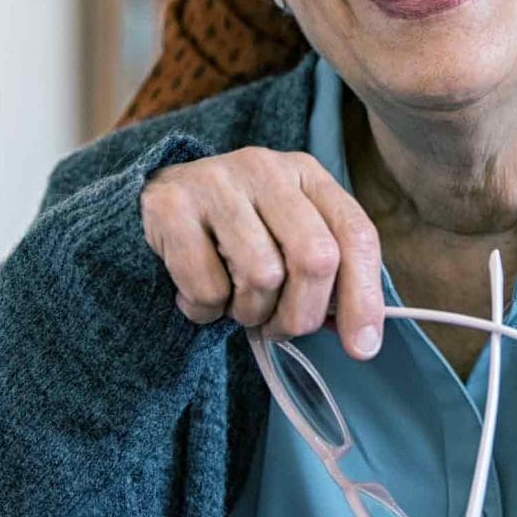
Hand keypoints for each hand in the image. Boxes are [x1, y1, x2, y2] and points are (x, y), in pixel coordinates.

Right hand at [141, 148, 385, 357]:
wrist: (153, 204)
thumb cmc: (235, 232)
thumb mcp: (287, 238)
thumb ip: (327, 276)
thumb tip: (362, 339)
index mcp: (307, 174)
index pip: (355, 235)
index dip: (364, 297)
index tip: (362, 348)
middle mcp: (265, 168)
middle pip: (315, 258)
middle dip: (301, 314)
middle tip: (278, 327)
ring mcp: (216, 182)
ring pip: (261, 276)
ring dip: (249, 313)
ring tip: (234, 302)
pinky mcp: (170, 206)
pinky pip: (207, 287)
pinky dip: (205, 311)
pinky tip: (197, 295)